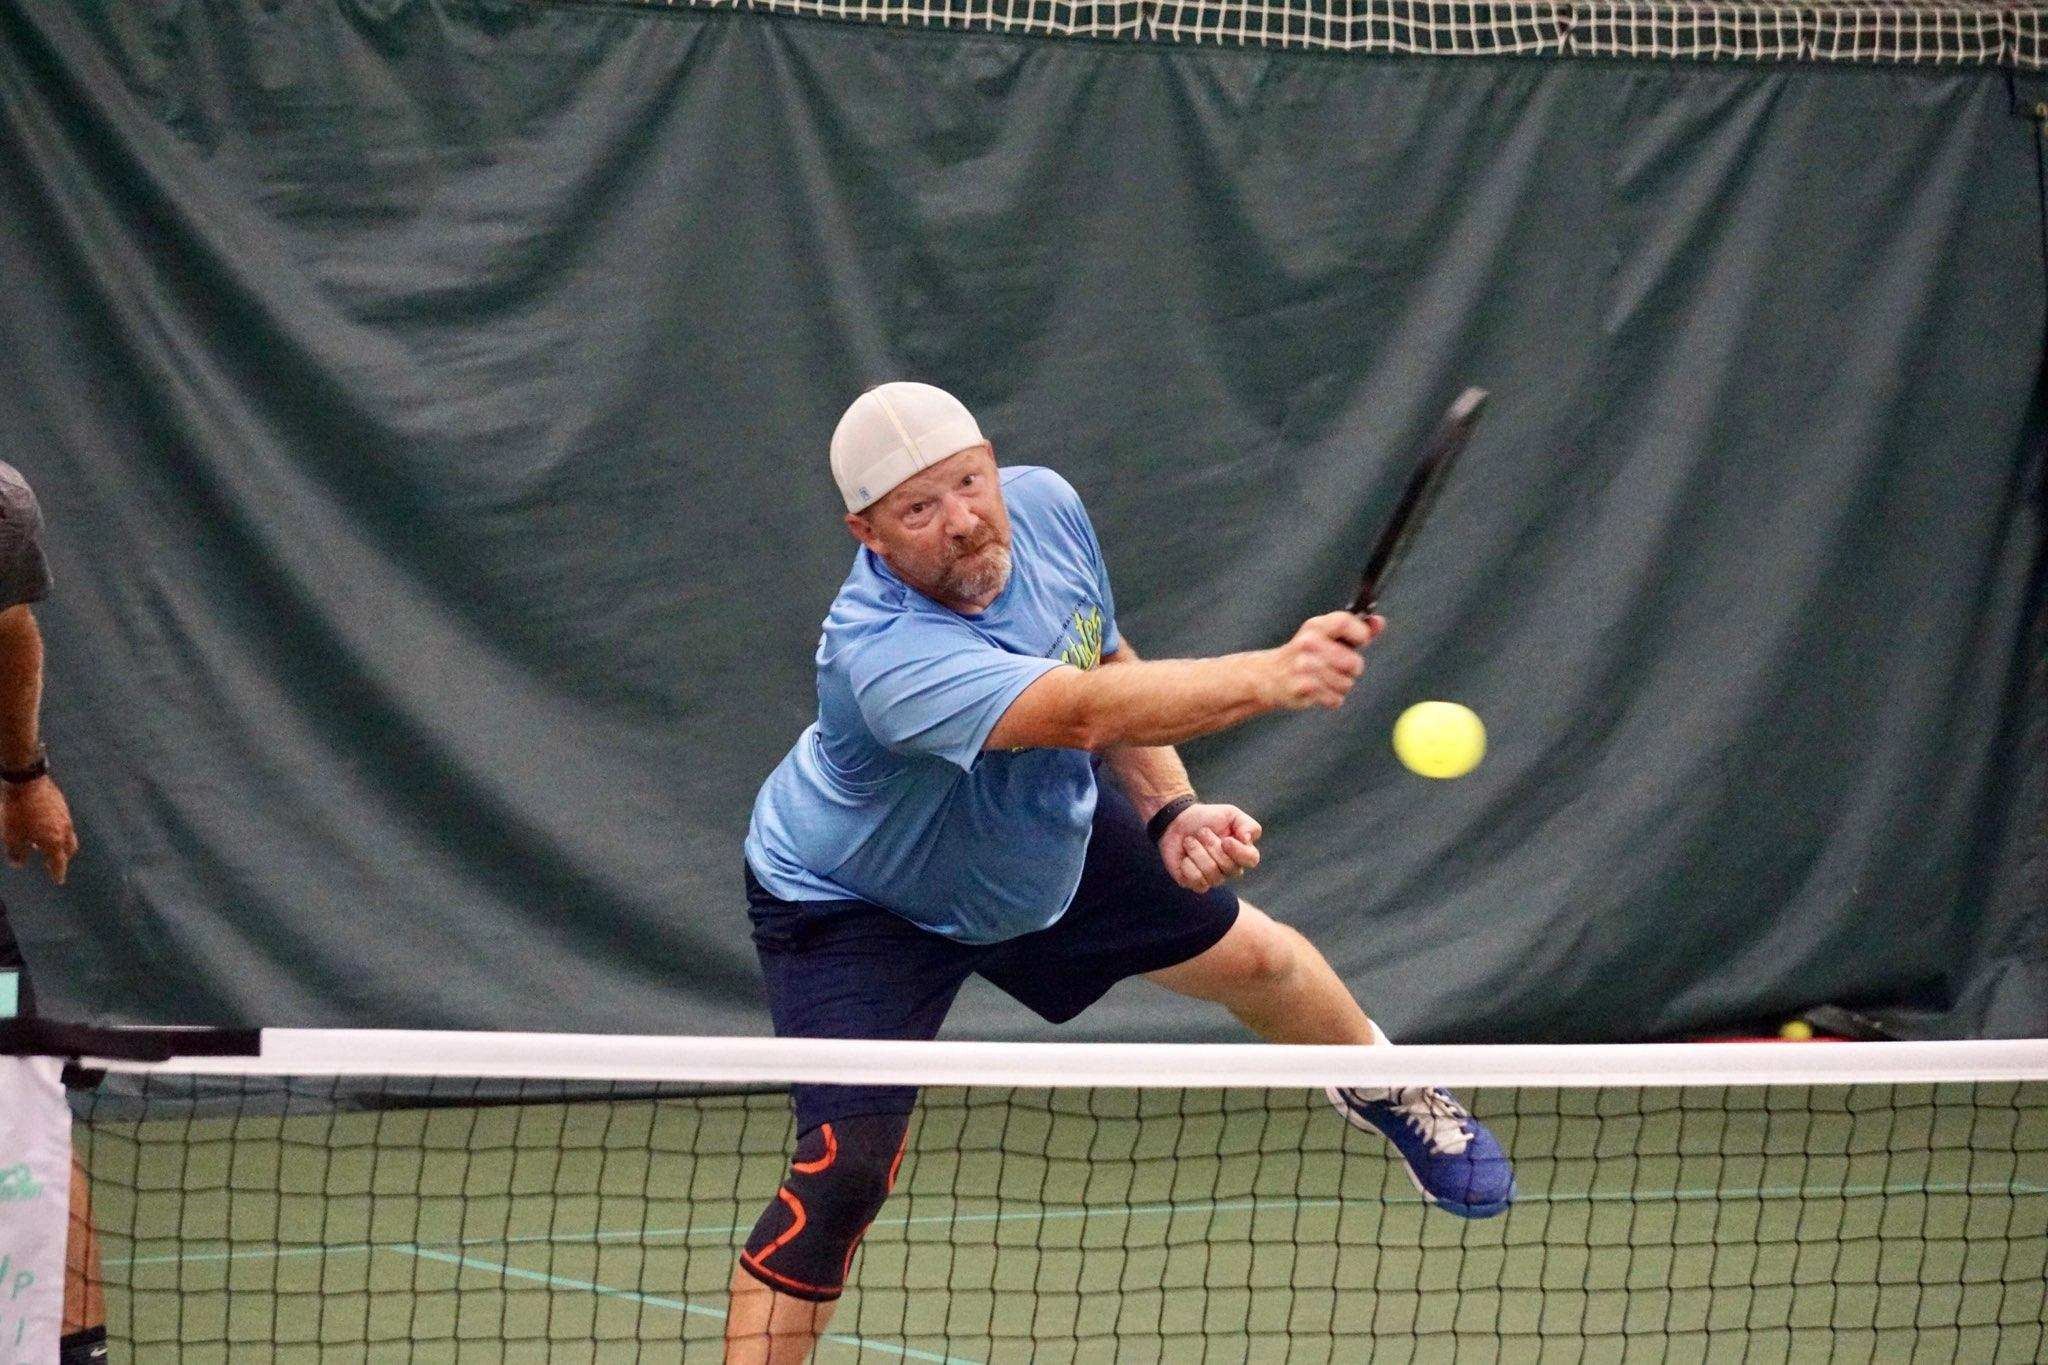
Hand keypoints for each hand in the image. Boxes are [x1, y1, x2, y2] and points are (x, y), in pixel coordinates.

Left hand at [4, 776, 76, 883]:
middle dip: (63, 858)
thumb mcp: (11, 836)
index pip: (59, 862)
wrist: (26, 782)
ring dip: (60, 843)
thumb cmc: (18, 812)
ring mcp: (66, 816)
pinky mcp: (62, 804)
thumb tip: (19, 863)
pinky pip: (64, 822)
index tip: (59, 880)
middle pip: (70, 849)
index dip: (58, 872)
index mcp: (54, 841)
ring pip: (68, 835)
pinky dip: (57, 830)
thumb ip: (16, 853)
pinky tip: (45, 825)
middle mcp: (64, 830)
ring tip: (45, 843)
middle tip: (53, 862)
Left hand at [1159, 802, 1261, 892]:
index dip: (1238, 851)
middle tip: (1201, 832)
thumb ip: (1247, 824)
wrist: (1178, 821)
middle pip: (1228, 866)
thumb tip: (1247, 839)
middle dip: (1211, 844)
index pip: (1251, 860)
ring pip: (1211, 872)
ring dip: (1197, 851)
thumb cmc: (1207, 818)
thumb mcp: (1231, 813)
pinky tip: (1184, 857)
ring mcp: (1213, 878)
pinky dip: (1188, 864)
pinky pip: (1196, 880)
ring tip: (1190, 841)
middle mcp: (1231, 869)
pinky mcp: (1195, 884)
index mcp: (1242, 852)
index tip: (1226, 839)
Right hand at [1261, 611, 1383, 710]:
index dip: (1360, 635)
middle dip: (1352, 669)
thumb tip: (1380, 622)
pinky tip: (1318, 691)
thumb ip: (1356, 629)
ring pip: (1347, 683)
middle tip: (1336, 666)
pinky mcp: (1303, 688)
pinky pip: (1336, 698)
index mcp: (1316, 626)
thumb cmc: (1306, 654)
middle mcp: (1308, 644)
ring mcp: (1304, 666)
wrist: (1270, 675)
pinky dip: (1331, 698)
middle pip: (1354, 662)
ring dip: (1341, 685)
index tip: (1358, 642)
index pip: (1346, 622)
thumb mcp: (1327, 635)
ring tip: (1324, 679)